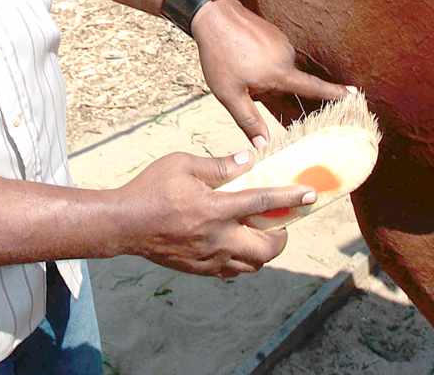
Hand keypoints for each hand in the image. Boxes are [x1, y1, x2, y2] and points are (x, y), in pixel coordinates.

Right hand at [116, 150, 313, 276]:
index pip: (262, 203)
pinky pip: (232, 272)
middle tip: (280, 223)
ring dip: (263, 251)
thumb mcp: (183, 164)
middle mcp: (216, 238)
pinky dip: (242, 261)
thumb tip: (248, 160)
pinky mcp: (199, 269)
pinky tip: (236, 244)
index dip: (290, 198)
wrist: (123, 225)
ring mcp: (208, 258)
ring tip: (259, 234)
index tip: (310, 194)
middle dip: (281, 237)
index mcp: (214, 208)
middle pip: (266, 249)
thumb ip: (219, 165)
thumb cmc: (151, 189)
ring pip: (252, 266)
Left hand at [192, 0, 353, 148]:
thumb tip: (264, 145)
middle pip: (295, 87)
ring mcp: (282, 44)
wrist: (214, 16)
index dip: (334, 95)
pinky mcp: (275, 35)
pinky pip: (278, 59)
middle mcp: (288, 57)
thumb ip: (249, 120)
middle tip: (274, 104)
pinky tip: (249, 68)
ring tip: (249, 80)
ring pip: (284, 73)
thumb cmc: (220, 55)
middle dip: (287, 100)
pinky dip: (270, 69)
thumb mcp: (230, 94)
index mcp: (281, 72)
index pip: (314, 88)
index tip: (355, 96)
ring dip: (274, 84)